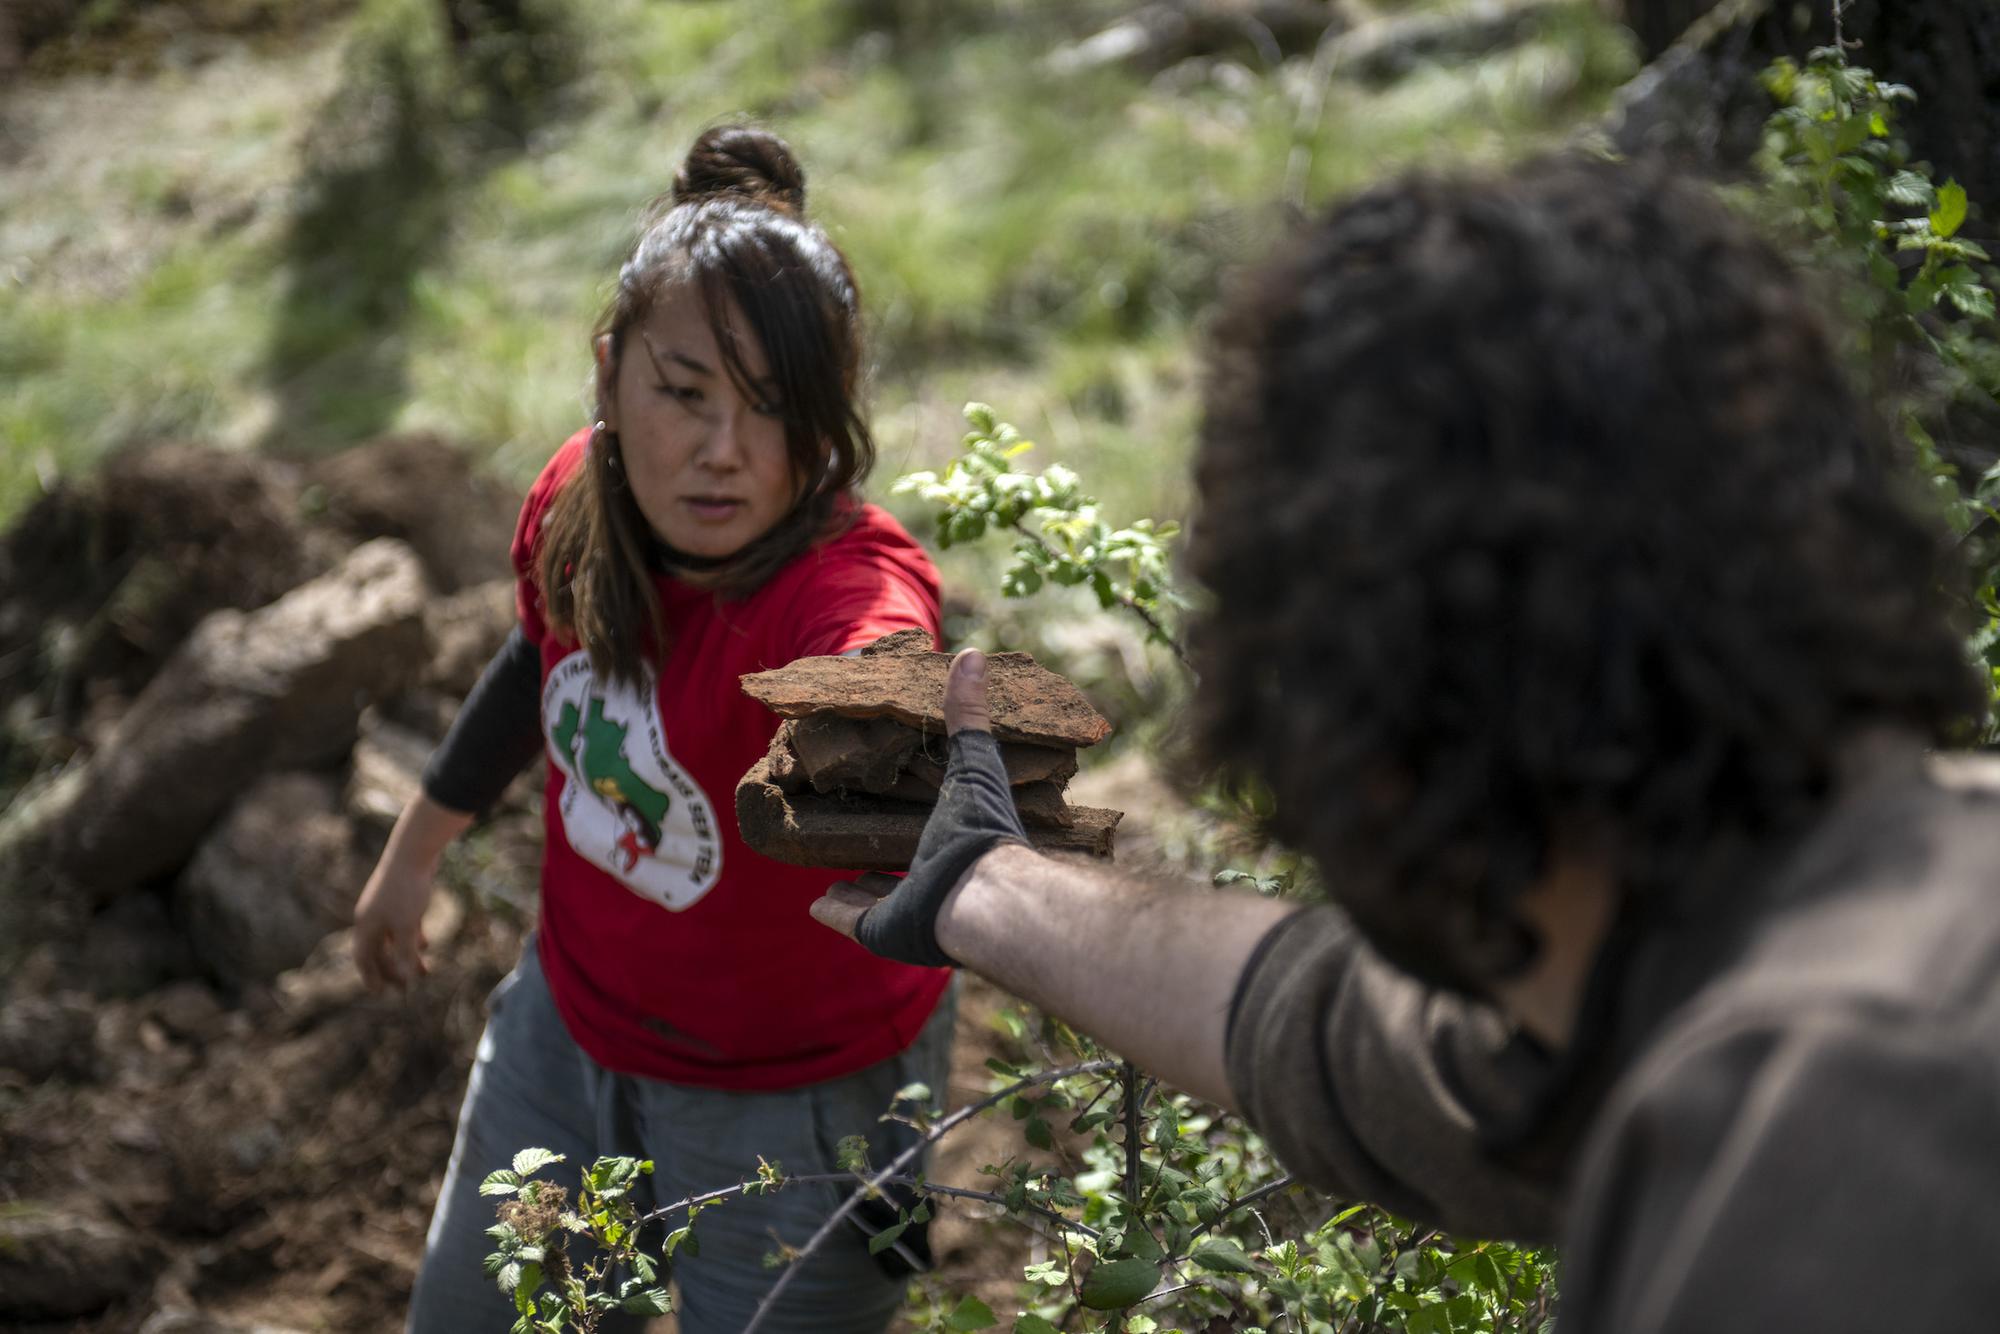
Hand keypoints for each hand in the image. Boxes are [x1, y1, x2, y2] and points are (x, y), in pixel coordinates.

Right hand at [353, 854, 433, 991]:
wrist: (413, 851)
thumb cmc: (406, 890)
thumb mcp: (407, 926)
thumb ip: (405, 952)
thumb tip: (405, 978)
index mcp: (366, 925)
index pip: (363, 958)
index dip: (370, 977)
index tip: (379, 993)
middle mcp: (371, 917)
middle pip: (379, 951)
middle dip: (392, 970)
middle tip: (406, 988)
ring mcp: (386, 907)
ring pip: (393, 938)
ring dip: (406, 955)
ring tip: (424, 971)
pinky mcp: (401, 898)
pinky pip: (403, 925)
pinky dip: (412, 937)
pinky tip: (425, 944)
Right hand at [811, 648, 1028, 965]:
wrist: (977, 892)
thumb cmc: (981, 826)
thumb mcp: (975, 761)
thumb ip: (969, 713)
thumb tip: (972, 656)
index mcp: (957, 843)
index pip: (932, 831)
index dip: (914, 821)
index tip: (894, 806)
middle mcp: (936, 880)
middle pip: (903, 870)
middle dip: (882, 861)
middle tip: (859, 841)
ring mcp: (910, 910)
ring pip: (878, 900)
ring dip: (858, 889)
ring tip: (836, 876)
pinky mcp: (883, 932)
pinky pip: (852, 922)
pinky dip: (835, 912)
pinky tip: (817, 903)